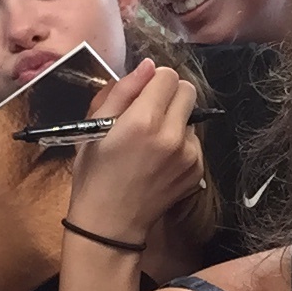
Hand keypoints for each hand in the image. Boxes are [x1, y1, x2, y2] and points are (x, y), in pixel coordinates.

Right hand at [67, 59, 203, 240]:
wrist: (110, 223)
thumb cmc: (93, 172)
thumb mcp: (95, 126)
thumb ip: (122, 91)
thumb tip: (148, 66)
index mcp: (143, 121)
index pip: (167, 75)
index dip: (153, 81)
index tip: (140, 95)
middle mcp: (172, 135)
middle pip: (188, 90)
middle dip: (169, 95)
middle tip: (148, 113)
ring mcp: (190, 155)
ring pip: (191, 117)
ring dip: (174, 121)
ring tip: (150, 144)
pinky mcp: (198, 171)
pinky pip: (193, 142)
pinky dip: (179, 145)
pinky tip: (158, 161)